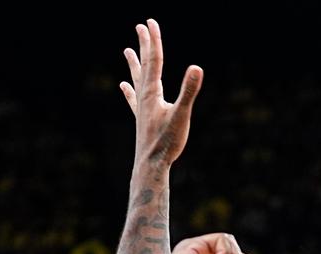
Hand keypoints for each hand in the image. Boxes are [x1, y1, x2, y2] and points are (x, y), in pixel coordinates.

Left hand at [121, 19, 201, 165]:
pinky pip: (134, 99)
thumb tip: (197, 67)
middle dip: (144, 45)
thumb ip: (189, 91)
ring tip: (127, 50)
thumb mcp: (182, 115)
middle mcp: (145, 96)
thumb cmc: (167, 142)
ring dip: (134, 64)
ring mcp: (141, 108)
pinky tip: (123, 86)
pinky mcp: (142, 119)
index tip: (150, 22)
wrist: (151, 164)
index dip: (154, 40)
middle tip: (141, 26)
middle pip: (145, 65)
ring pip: (137, 79)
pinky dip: (129, 90)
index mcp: (153, 92)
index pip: (155, 60)